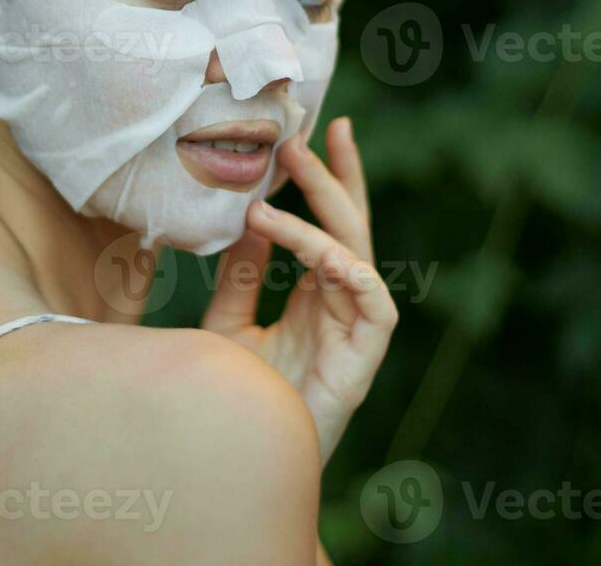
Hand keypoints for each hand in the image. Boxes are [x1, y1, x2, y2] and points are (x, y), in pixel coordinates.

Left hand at [202, 117, 397, 464]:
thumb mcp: (227, 326)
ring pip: (356, 257)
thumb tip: (247, 218)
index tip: (307, 132)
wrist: (241, 469)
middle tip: (302, 136)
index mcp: (316, 295)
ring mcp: (356, 331)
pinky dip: (349, 273)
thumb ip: (239, 277)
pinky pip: (374, 304)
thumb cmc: (239, 402)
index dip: (326, 178)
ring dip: (321, 221)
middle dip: (333, 178)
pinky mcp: (364, 360)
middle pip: (350, 228)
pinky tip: (320, 255)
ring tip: (271, 198)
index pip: (329, 224)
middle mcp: (341, 306)